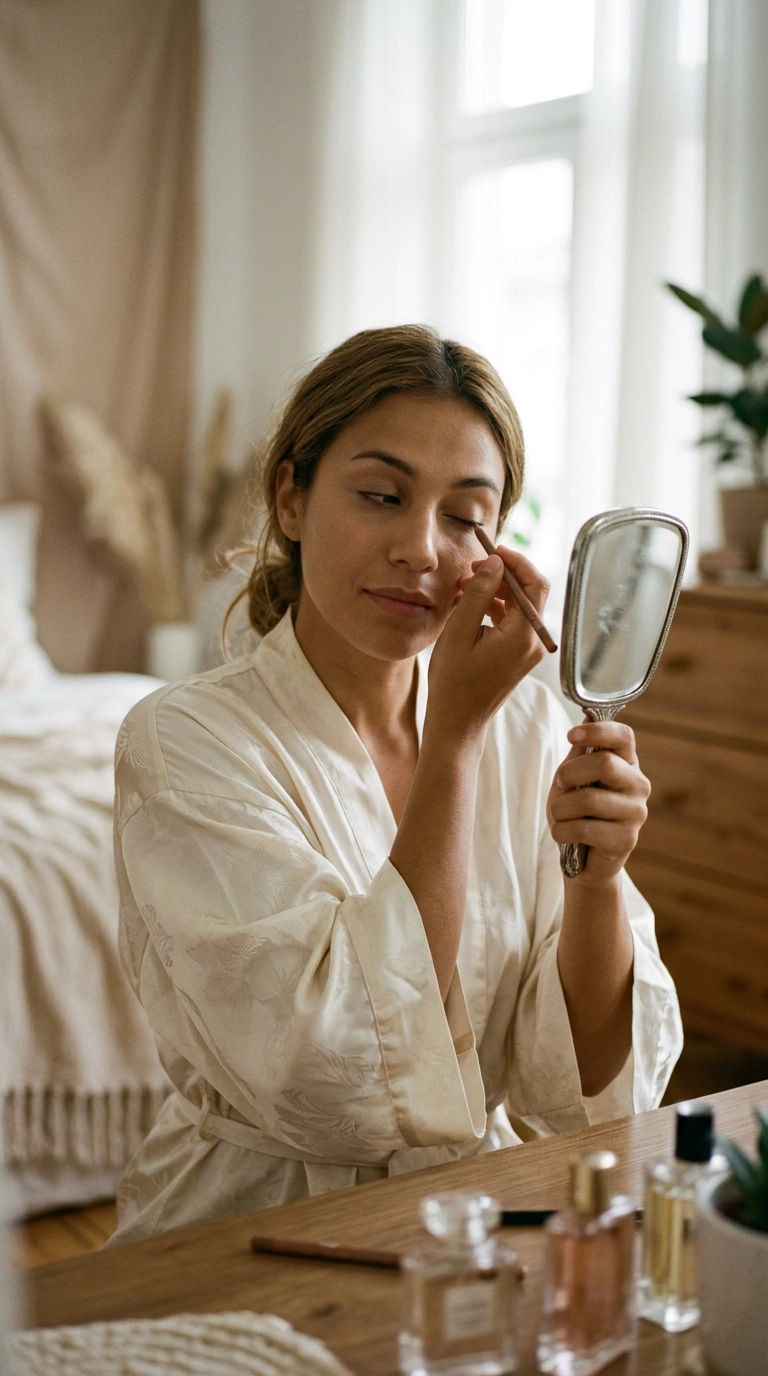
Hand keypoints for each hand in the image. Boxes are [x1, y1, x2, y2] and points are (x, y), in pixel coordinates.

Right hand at [425, 546, 548, 739]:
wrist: (458, 721)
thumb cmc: (454, 682)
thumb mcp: (459, 632)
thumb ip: (479, 594)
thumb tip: (496, 563)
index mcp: (523, 635)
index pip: (535, 585)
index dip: (517, 562)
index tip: (493, 550)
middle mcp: (533, 641)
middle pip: (530, 593)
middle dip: (503, 574)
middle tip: (473, 568)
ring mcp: (528, 649)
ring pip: (520, 606)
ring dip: (496, 591)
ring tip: (464, 586)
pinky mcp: (519, 654)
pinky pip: (513, 621)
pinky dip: (495, 608)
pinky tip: (470, 606)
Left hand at [547, 721, 649, 885]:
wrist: (583, 860)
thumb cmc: (577, 813)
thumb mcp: (574, 778)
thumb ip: (581, 751)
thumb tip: (587, 715)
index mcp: (627, 763)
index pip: (623, 736)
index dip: (597, 731)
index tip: (570, 735)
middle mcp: (638, 785)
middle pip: (604, 763)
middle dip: (569, 775)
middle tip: (562, 787)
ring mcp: (636, 813)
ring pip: (588, 799)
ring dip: (560, 809)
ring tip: (562, 817)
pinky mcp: (626, 840)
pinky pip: (584, 827)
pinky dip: (562, 831)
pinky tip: (565, 835)